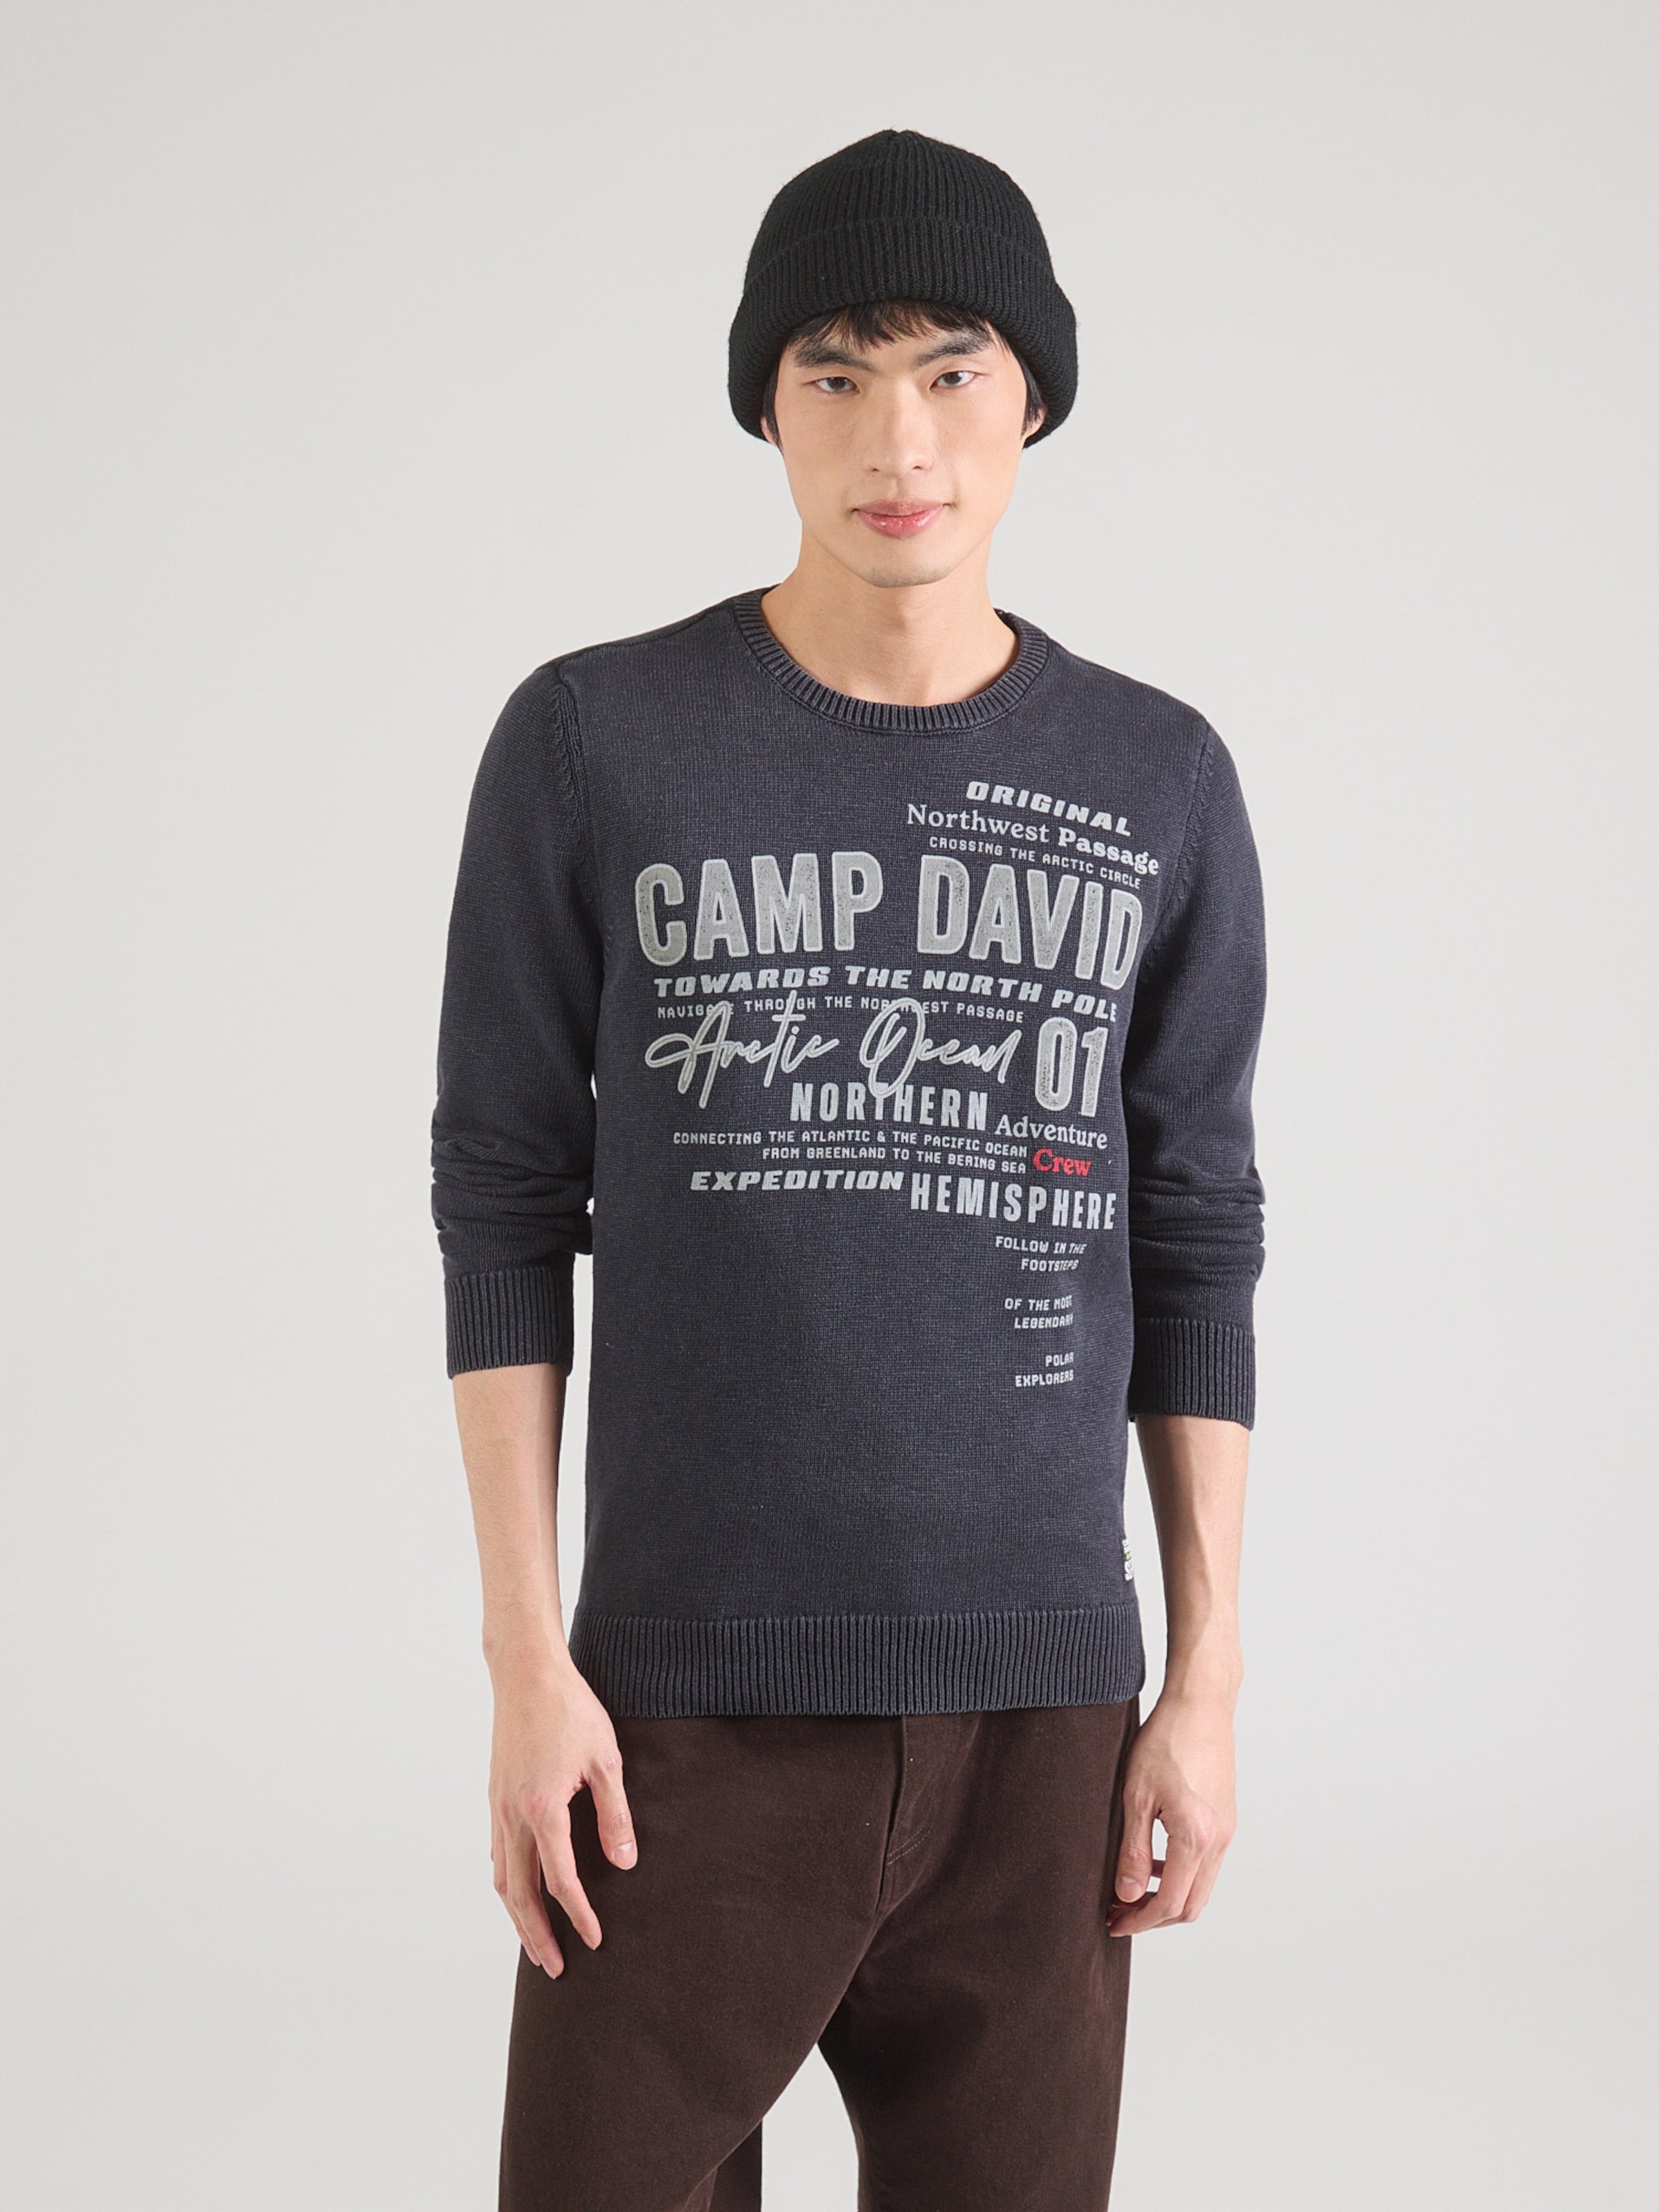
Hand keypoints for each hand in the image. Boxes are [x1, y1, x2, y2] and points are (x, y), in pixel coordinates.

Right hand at [488, 1652, 637, 1976]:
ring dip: (517, 1918)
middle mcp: (513, 1816)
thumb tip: (625, 1865)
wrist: (526, 1673)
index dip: (579, 1915)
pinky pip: (496, 1856)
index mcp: (543, 1809)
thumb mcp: (605, 1759)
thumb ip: (615, 1815)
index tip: (596, 1940)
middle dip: (538, 1936)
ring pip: (502, 1879)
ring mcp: (498, 1808)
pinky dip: (506, 1886)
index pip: (561, 1880)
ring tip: (535, 1946)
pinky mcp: (494, 1797)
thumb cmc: (571, 1709)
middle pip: (521, 1894)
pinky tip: (518, 1895)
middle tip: (555, 1970)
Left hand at [1107, 1690, 1236, 1935]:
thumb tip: (1128, 1895)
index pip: (1169, 1903)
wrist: (1201, 1704)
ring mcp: (1227, 1830)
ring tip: (1130, 1890)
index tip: (1113, 1923)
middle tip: (1118, 1914)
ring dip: (1168, 1897)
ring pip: (1201, 1887)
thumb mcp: (1136, 1796)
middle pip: (1190, 1906)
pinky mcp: (1226, 1819)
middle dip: (1153, 1918)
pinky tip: (1154, 1860)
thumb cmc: (1166, 1740)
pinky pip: (1207, 1864)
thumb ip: (1133, 1850)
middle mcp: (1218, 1840)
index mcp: (1195, 1837)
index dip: (1139, 1921)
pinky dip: (1182, 1875)